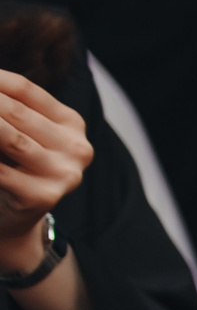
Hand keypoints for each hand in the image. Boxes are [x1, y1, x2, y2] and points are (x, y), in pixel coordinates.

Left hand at [0, 71, 90, 273]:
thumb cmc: (12, 167)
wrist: (16, 219)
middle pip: (15, 110)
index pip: (25, 90)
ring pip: (8, 136)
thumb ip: (7, 109)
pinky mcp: (44, 196)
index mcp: (72, 124)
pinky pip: (0, 170)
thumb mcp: (19, 132)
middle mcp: (76, 148)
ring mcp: (64, 173)